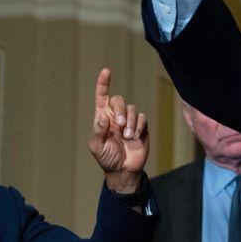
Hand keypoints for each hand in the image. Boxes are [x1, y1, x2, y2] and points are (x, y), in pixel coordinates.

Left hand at [89, 68, 148, 193]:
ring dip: (131, 122)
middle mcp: (116, 116)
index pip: (102, 96)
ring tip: (128, 137)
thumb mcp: (97, 146)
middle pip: (119, 101)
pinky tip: (135, 136)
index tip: (106, 71)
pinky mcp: (142, 127)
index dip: (103, 83)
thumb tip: (103, 116)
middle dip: (120, 111)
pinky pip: (143, 118)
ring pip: (133, 109)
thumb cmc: (107, 158)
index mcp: (103, 118)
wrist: (124, 170)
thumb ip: (98, 130)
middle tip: (121, 126)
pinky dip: (139, 126)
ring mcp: (130, 121)